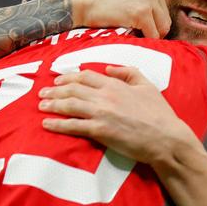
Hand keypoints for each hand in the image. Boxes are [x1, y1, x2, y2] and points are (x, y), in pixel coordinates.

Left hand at [38, 66, 197, 164]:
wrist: (166, 138)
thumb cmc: (159, 113)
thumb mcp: (147, 85)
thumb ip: (128, 72)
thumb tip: (109, 68)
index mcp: (115, 84)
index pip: (85, 76)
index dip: (68, 77)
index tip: (58, 80)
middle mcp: (105, 96)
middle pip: (72, 89)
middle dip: (54, 91)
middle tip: (43, 93)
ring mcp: (101, 114)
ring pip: (69, 105)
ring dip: (52, 105)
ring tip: (40, 106)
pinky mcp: (100, 131)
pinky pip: (73, 126)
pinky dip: (57, 124)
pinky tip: (47, 123)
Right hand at [68, 0, 170, 38]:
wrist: (81, 0)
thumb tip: (154, 6)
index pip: (163, 8)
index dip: (152, 20)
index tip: (137, 24)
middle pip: (165, 19)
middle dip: (153, 29)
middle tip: (135, 33)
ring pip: (162, 29)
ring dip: (148, 36)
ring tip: (132, 35)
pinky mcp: (141, 13)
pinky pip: (152, 35)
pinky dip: (143, 41)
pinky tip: (130, 37)